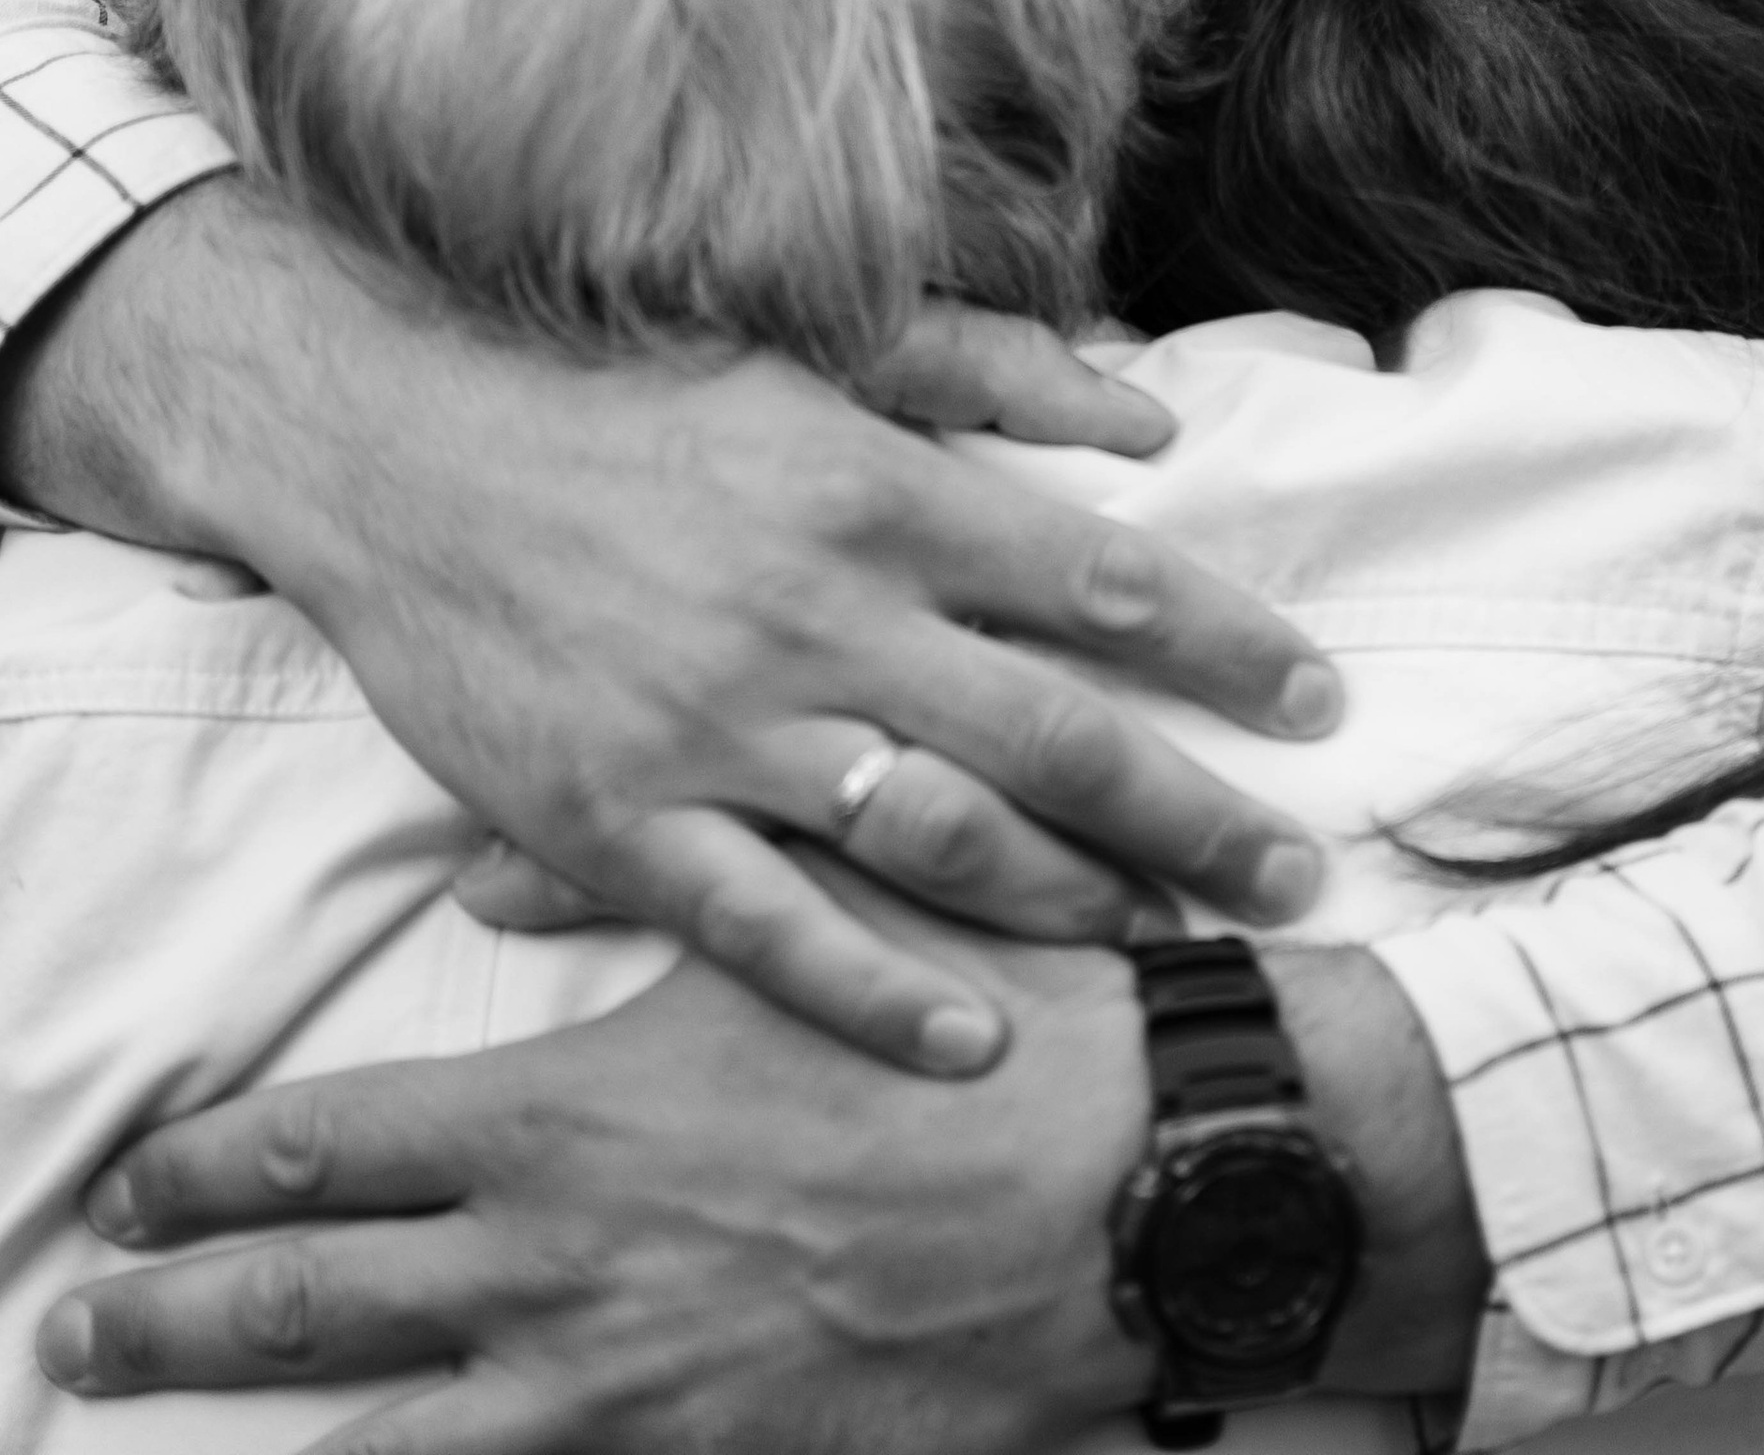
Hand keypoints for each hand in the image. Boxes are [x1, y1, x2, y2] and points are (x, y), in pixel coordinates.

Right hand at [0, 185, 1339, 1068]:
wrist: (399, 440)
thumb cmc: (628, 385)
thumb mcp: (821, 347)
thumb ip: (995, 373)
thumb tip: (1148, 427)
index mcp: (876, 490)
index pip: (1097, 582)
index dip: (1224, 648)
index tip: (1320, 703)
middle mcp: (820, 614)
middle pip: (1052, 735)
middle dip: (1195, 812)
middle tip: (1299, 875)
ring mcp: (720, 728)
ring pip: (938, 838)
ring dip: (1075, 899)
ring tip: (1172, 941)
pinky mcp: (619, 820)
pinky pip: (771, 929)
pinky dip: (877, 992)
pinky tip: (975, 1033)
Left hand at [41, 903, 1487, 1454]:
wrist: (1139, 1189)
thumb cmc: (977, 1027)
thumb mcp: (805, 913)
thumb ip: (628, 884)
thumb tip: (480, 887)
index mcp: (575, 1124)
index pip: (330, 1155)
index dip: (213, 1176)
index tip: (140, 1190)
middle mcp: (570, 1274)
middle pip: (313, 1315)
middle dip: (179, 1328)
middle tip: (82, 1337)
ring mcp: (636, 1399)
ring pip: (397, 1448)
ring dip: (270, 1449)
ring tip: (176, 1452)